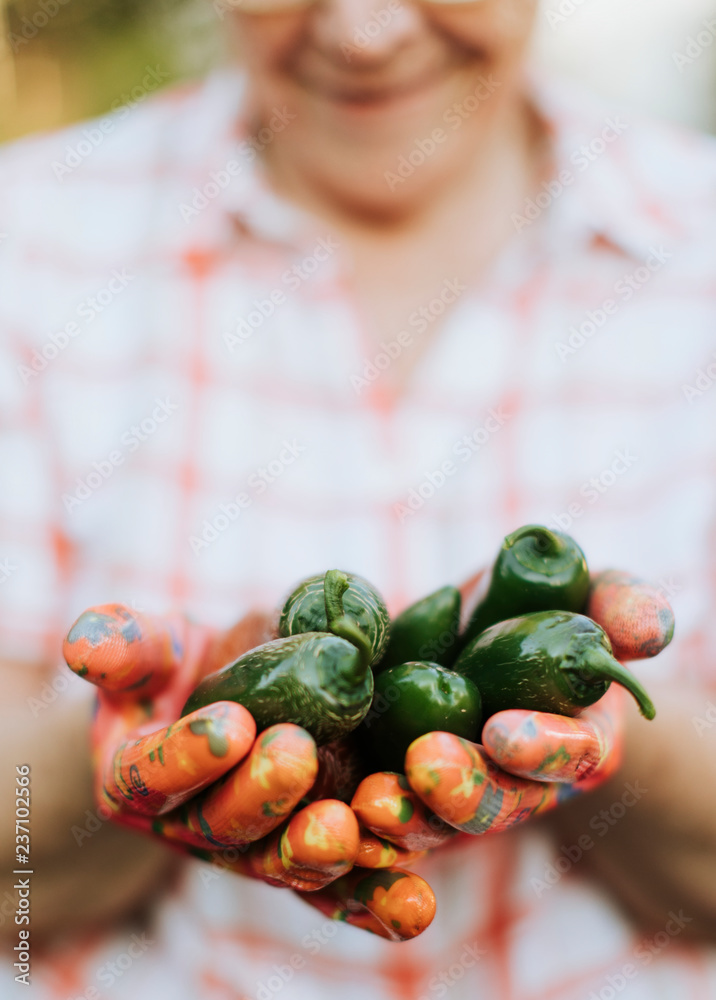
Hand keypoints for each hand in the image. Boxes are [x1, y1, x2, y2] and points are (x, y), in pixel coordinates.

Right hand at [62, 604, 433, 939]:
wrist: (224, 700)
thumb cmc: (182, 671)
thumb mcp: (150, 649)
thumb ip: (124, 647)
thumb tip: (86, 646)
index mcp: (137, 781)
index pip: (150, 774)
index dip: (185, 752)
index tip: (229, 722)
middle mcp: (191, 830)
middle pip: (221, 826)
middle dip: (258, 793)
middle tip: (296, 750)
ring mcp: (253, 854)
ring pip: (283, 865)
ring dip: (318, 852)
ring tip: (350, 825)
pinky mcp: (308, 863)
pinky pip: (340, 892)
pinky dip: (374, 901)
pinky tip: (413, 903)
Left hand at [351, 570, 673, 902]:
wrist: (492, 635)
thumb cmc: (550, 611)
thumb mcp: (589, 597)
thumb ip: (621, 605)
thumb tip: (647, 630)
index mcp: (574, 739)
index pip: (569, 754)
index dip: (542, 748)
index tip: (504, 732)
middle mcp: (520, 782)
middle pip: (496, 802)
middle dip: (463, 789)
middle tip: (425, 763)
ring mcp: (459, 794)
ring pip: (434, 822)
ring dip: (403, 816)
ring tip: (368, 802)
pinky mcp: (405, 792)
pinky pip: (384, 820)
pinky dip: (360, 826)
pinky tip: (332, 812)